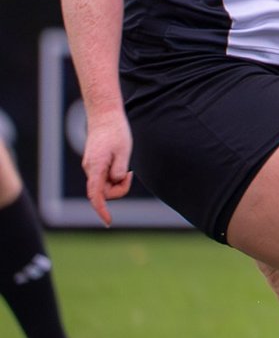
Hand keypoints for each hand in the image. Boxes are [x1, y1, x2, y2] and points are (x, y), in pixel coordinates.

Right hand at [80, 108, 133, 226]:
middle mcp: (90, 169)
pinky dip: (115, 176)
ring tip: (126, 166)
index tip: (109, 221)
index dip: (102, 210)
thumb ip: (119, 169)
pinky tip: (121, 164)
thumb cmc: (116, 132)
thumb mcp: (124, 150)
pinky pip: (105, 178)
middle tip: (130, 173)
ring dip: (118, 181)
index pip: (96, 195)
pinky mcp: (95, 164)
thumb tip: (116, 181)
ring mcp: (91, 167)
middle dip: (120, 189)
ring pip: (105, 185)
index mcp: (96, 167)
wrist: (105, 116)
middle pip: (104, 192)